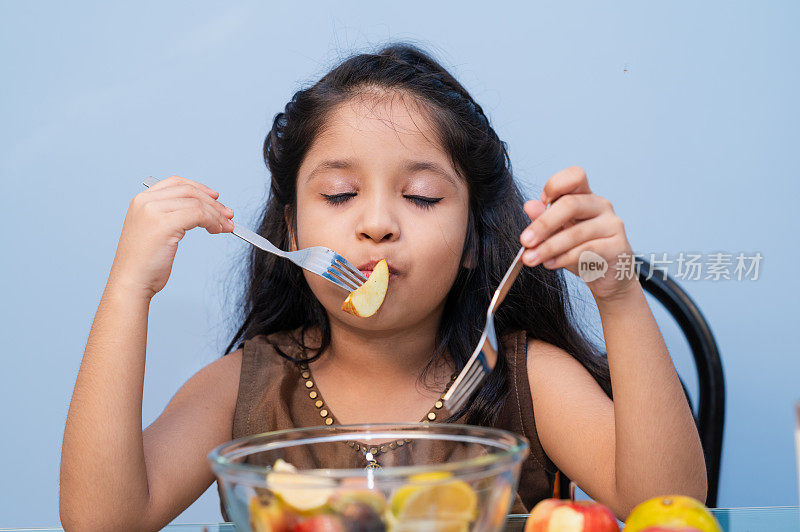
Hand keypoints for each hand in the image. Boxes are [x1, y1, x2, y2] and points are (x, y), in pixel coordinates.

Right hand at [108, 175, 234, 298]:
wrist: (131, 282)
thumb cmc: (144, 264)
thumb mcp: (154, 231)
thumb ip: (170, 215)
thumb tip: (202, 210)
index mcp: (141, 200)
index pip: (176, 183)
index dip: (199, 188)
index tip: (215, 198)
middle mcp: (145, 201)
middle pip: (189, 191)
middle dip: (213, 202)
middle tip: (228, 215)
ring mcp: (153, 211)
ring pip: (196, 203)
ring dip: (216, 214)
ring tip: (226, 227)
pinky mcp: (164, 224)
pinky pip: (198, 214)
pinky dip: (212, 221)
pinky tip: (216, 230)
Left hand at [519, 166, 637, 301]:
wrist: (608, 275)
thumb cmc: (581, 250)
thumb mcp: (558, 233)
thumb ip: (544, 219)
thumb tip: (529, 206)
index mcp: (585, 195)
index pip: (575, 175)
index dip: (555, 185)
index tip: (541, 202)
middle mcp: (601, 205)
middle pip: (571, 204)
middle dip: (543, 224)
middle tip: (525, 241)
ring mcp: (612, 224)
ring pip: (576, 233)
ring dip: (549, 247)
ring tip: (531, 258)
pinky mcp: (618, 246)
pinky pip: (587, 251)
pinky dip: (564, 258)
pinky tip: (550, 264)